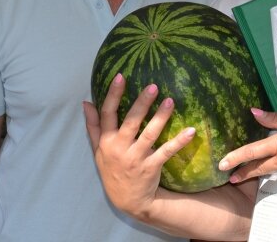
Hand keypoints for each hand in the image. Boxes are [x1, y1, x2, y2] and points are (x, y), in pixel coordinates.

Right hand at [83, 74, 194, 218]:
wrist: (128, 201)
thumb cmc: (112, 170)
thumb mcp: (98, 150)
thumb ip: (93, 126)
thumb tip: (86, 102)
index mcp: (107, 141)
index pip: (108, 114)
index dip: (113, 95)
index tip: (121, 76)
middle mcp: (120, 148)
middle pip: (131, 121)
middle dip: (142, 103)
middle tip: (153, 86)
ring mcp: (136, 158)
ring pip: (149, 134)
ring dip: (160, 117)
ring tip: (170, 101)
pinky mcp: (151, 167)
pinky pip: (166, 152)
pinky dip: (179, 141)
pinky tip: (190, 131)